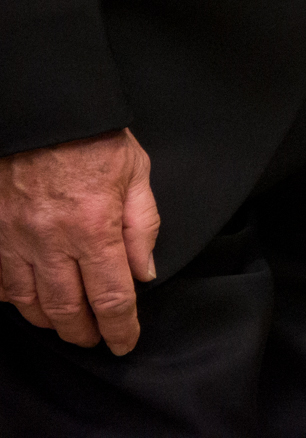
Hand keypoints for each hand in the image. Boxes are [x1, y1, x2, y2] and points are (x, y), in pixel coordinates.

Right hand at [0, 129, 160, 353]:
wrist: (44, 111)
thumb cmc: (93, 137)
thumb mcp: (136, 172)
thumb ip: (143, 226)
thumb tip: (144, 272)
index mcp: (94, 226)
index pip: (111, 296)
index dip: (120, 327)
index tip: (126, 341)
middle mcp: (51, 241)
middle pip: (66, 309)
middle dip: (84, 332)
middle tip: (96, 339)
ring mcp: (15, 239)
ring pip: (28, 302)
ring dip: (50, 322)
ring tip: (68, 325)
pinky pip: (1, 281)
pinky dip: (14, 298)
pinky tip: (29, 300)